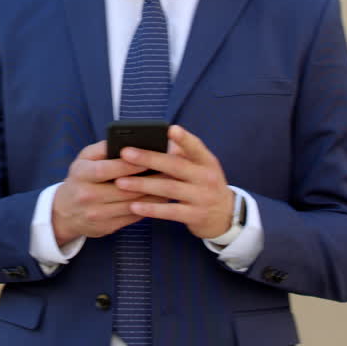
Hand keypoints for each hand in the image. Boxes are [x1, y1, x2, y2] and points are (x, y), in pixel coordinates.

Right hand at [51, 140, 165, 245]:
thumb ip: (102, 148)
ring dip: (154, 195)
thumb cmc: (80, 179)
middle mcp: (88, 195)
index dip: (130, 165)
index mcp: (82, 174)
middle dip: (149, 180)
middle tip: (170, 170)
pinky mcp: (107, 227)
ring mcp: (97, 214)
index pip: (107, 169)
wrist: (64, 213)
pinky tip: (161, 198)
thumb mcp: (83, 159)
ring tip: (171, 183)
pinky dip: (149, 207)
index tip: (150, 158)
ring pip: (132, 204)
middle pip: (124, 189)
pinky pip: (133, 217)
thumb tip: (126, 140)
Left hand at [113, 125, 235, 239]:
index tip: (170, 129)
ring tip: (120, 182)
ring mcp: (201, 197)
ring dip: (143, 185)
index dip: (184, 138)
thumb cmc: (204, 184)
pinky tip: (133, 206)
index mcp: (206, 161)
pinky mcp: (195, 216)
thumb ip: (182, 154)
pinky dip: (151, 209)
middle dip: (149, 158)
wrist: (226, 216)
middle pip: (175, 165)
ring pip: (169, 188)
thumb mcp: (201, 167)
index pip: (195, 146)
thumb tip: (155, 139)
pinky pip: (170, 212)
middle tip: (125, 153)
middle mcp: (206, 177)